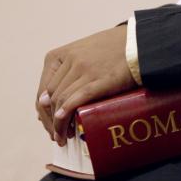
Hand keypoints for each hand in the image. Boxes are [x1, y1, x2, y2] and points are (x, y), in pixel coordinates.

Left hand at [36, 25, 136, 145]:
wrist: (137, 43)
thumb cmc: (111, 50)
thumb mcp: (80, 55)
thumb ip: (63, 74)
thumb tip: (45, 102)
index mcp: (58, 56)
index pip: (43, 90)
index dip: (44, 112)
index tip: (49, 126)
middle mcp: (68, 61)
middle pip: (50, 98)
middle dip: (51, 121)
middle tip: (58, 136)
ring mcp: (83, 70)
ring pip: (61, 101)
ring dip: (59, 123)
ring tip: (64, 137)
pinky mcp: (99, 79)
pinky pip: (76, 99)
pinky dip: (66, 113)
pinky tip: (65, 125)